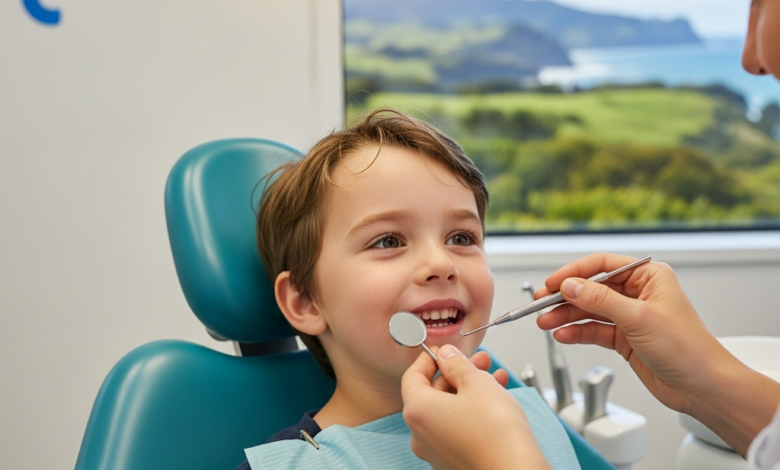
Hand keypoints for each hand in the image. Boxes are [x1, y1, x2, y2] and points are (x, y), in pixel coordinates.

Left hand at [402, 345, 550, 469]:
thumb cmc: (495, 432)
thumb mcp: (477, 383)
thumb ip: (457, 364)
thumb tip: (446, 355)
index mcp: (417, 411)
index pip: (413, 376)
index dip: (429, 359)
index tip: (444, 350)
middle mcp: (420, 434)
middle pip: (433, 394)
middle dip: (458, 374)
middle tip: (479, 361)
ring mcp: (436, 451)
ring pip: (448, 411)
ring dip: (470, 390)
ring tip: (495, 377)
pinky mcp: (453, 461)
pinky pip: (457, 428)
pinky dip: (472, 411)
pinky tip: (496, 399)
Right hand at [536, 252, 779, 454]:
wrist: (703, 387)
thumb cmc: (688, 349)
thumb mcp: (638, 318)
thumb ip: (599, 300)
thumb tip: (569, 286)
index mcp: (648, 276)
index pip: (602, 265)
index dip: (574, 273)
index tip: (552, 284)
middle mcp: (638, 293)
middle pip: (591, 288)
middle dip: (565, 297)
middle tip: (541, 304)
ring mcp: (631, 316)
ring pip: (589, 310)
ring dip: (566, 316)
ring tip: (545, 323)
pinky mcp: (625, 339)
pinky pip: (594, 330)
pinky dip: (577, 333)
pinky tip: (563, 335)